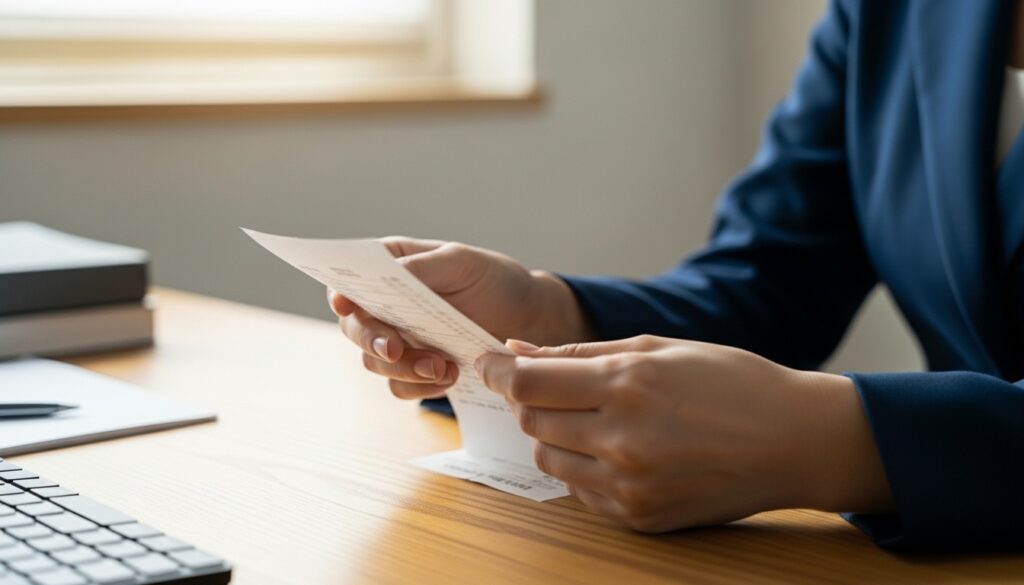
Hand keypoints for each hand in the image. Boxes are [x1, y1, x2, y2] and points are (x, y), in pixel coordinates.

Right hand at [328, 237, 592, 399]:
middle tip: (393, 350)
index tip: (345, 305)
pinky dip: (420, 387)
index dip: (340, 294)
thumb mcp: (460, 262)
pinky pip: (401, 387)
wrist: (525, 316)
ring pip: (375, 363)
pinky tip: (450, 376)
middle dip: (372, 341)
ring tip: (442, 366)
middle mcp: (385, 305)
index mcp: (388, 268)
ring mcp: (398, 339)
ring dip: (403, 369)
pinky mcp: (415, 368)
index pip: (348, 281)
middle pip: (354, 328)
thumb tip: (389, 273)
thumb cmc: (490, 278)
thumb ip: (422, 268)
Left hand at [475, 335, 892, 531]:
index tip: (488, 361)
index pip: (529, 383)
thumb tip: (520, 351)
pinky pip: (580, 490)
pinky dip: (580, 464)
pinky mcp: (639, 517)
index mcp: (628, 386)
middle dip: (525, 398)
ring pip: (548, 457)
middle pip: (532, 420)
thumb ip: (580, 353)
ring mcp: (630, 486)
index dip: (498, 370)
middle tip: (541, 383)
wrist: (794, 442)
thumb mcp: (658, 348)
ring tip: (584, 414)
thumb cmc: (733, 382)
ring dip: (551, 432)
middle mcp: (623, 440)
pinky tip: (610, 446)